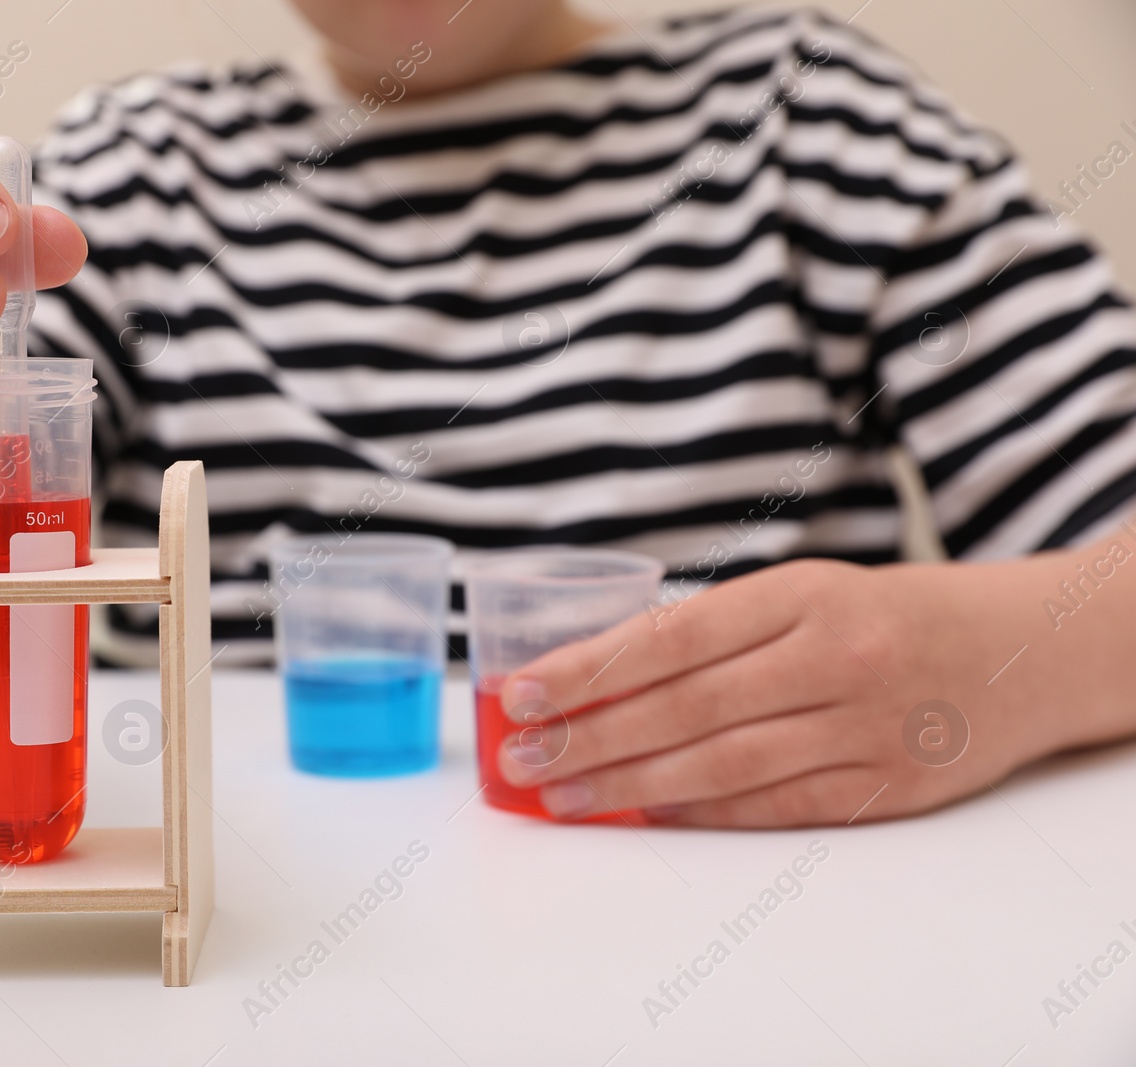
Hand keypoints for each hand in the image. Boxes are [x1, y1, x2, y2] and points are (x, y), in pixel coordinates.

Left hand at [494, 556, 1087, 827]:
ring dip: (631, 785)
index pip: (671, 637)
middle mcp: (836, 657)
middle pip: (687, 708)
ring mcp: (866, 727)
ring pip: (725, 765)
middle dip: (591, 736)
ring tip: (564, 795)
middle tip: (523, 759)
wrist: (1019, 652)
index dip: (588, 670)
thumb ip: (715, 632)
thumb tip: (596, 680)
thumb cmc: (883, 615)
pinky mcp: (889, 788)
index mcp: (802, 595)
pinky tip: (648, 813)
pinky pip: (778, 807)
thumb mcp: (804, 591)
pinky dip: (705, 813)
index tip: (521, 693)